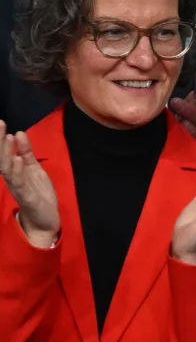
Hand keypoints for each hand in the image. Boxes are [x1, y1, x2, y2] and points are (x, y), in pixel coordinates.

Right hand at [0, 129, 58, 247]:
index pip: (4, 152)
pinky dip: (17, 171)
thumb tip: (18, 133)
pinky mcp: (25, 196)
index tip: (0, 121)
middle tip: (0, 123)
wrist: (45, 220)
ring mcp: (17, 187)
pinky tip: (17, 160)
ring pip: (7, 168)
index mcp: (13, 169)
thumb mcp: (34, 169)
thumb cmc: (38, 194)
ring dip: (6, 153)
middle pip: (1, 157)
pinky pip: (18, 183)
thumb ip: (27, 153)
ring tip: (8, 138)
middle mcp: (11, 177)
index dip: (0, 138)